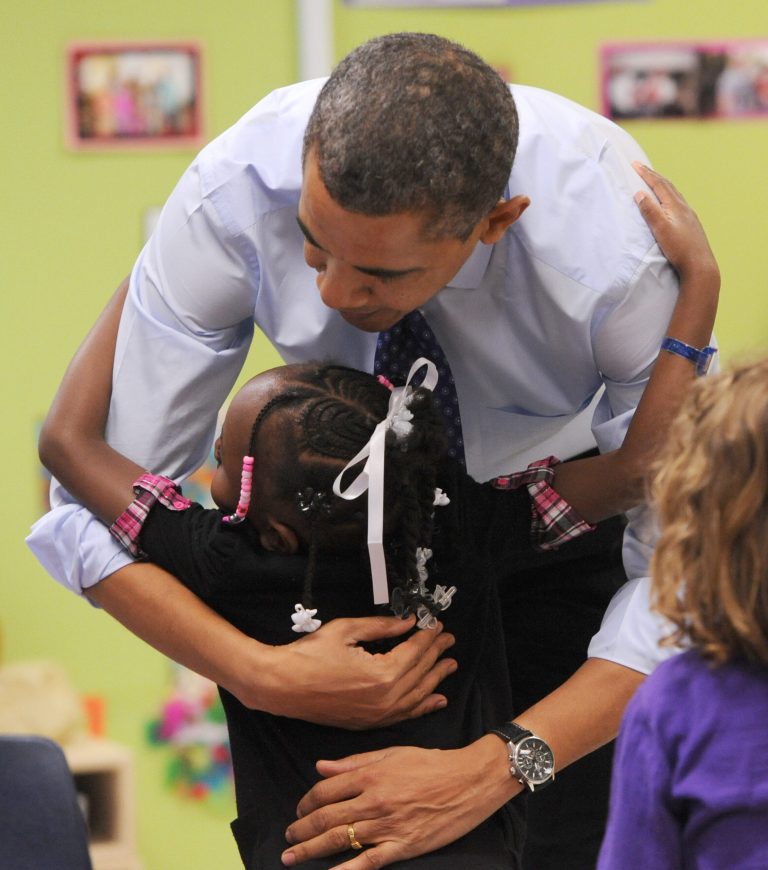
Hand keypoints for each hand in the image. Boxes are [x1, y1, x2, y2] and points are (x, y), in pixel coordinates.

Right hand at [247, 615, 456, 728]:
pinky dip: (423, 706)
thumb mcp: (347, 630)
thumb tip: (408, 622)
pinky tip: (435, 700)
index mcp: (383, 674)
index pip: (415, 653)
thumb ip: (382, 627)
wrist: (282, 686)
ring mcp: (378, 715)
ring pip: (417, 697)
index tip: (438, 625)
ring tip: (450, 665)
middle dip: (436, 655)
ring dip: (436, 680)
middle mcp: (386, 699)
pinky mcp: (368, 724)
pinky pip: (404, 715)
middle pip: (420, 673)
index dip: (428, 637)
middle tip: (449, 640)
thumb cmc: (310, 654)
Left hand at [281, 737, 518, 867]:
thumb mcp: (392, 753)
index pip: (326, 790)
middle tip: (288, 839)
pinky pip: (368, 862)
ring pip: (340, 840)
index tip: (299, 810)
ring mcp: (388, 825)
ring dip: (311, 850)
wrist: (470, 780)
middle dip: (301, 830)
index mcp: (371, 774)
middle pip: (327, 817)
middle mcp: (374, 800)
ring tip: (292, 857)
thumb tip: (321, 767)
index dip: (306, 802)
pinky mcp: (403, 846)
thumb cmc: (432, 763)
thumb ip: (355, 762)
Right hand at [633, 162, 719, 285]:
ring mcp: (689, 216)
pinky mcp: (691, 225)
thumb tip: (640, 193)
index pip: (659, 184)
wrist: (699, 265)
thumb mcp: (660, 228)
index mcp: (675, 206)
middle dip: (654, 176)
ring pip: (674, 194)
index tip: (635, 164)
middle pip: (668, 186)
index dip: (646, 173)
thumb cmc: (679, 248)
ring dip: (662, 185)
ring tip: (654, 181)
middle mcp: (684, 207)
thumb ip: (650, 210)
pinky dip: (669, 196)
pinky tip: (669, 203)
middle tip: (642, 168)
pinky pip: (678, 203)